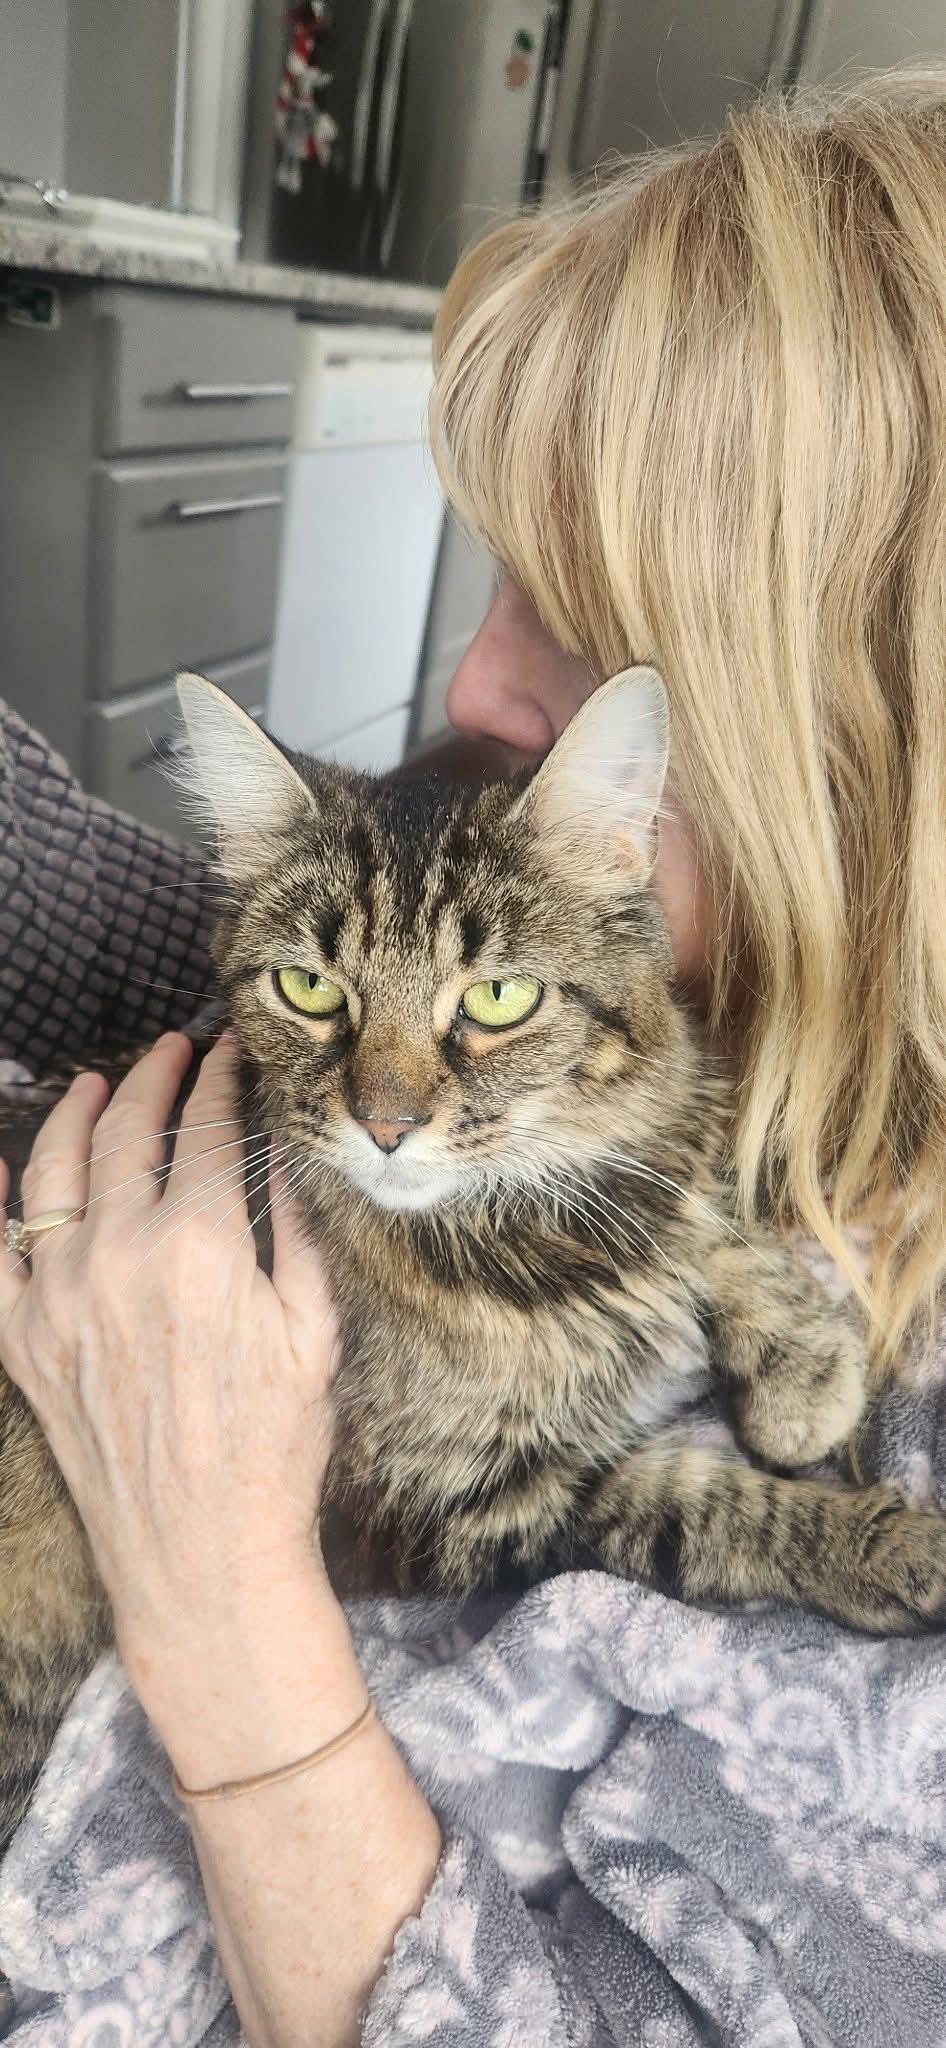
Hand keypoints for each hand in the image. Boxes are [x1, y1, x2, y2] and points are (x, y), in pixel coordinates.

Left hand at [0, 1033, 339, 1719]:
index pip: (206, 1130)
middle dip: (153, 1077)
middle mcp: (118, 1256)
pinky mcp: (23, 1342)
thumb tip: (292, 1155)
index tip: (230, 1055)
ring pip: (55, 1173)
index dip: (220, 1082)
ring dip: (78, 1114)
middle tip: (173, 1050)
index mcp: (201, 1246)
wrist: (201, 1554)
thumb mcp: (315, 1331)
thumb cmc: (272, 1448)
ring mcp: (59, 1298)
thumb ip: (299, 1231)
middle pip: (127, 1133)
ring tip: (97, 1083)